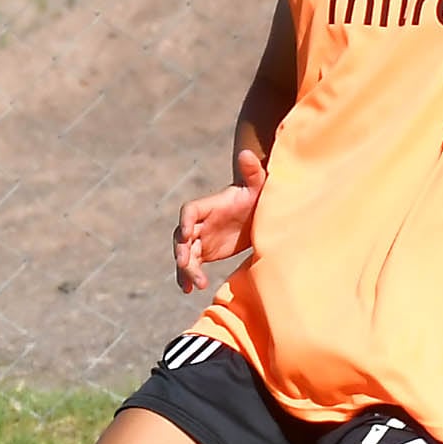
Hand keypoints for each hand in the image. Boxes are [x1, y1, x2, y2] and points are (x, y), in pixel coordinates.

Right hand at [174, 148, 266, 292]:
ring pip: (185, 255)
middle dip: (182, 251)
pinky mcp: (205, 252)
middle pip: (182, 238)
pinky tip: (190, 290)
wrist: (260, 212)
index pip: (189, 212)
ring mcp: (200, 239)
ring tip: (195, 285)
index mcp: (208, 206)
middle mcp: (199, 223)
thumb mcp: (258, 184)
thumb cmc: (258, 196)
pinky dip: (189, 277)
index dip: (186, 222)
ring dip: (186, 270)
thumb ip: (252, 171)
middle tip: (187, 265)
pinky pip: (192, 266)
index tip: (190, 235)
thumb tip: (247, 153)